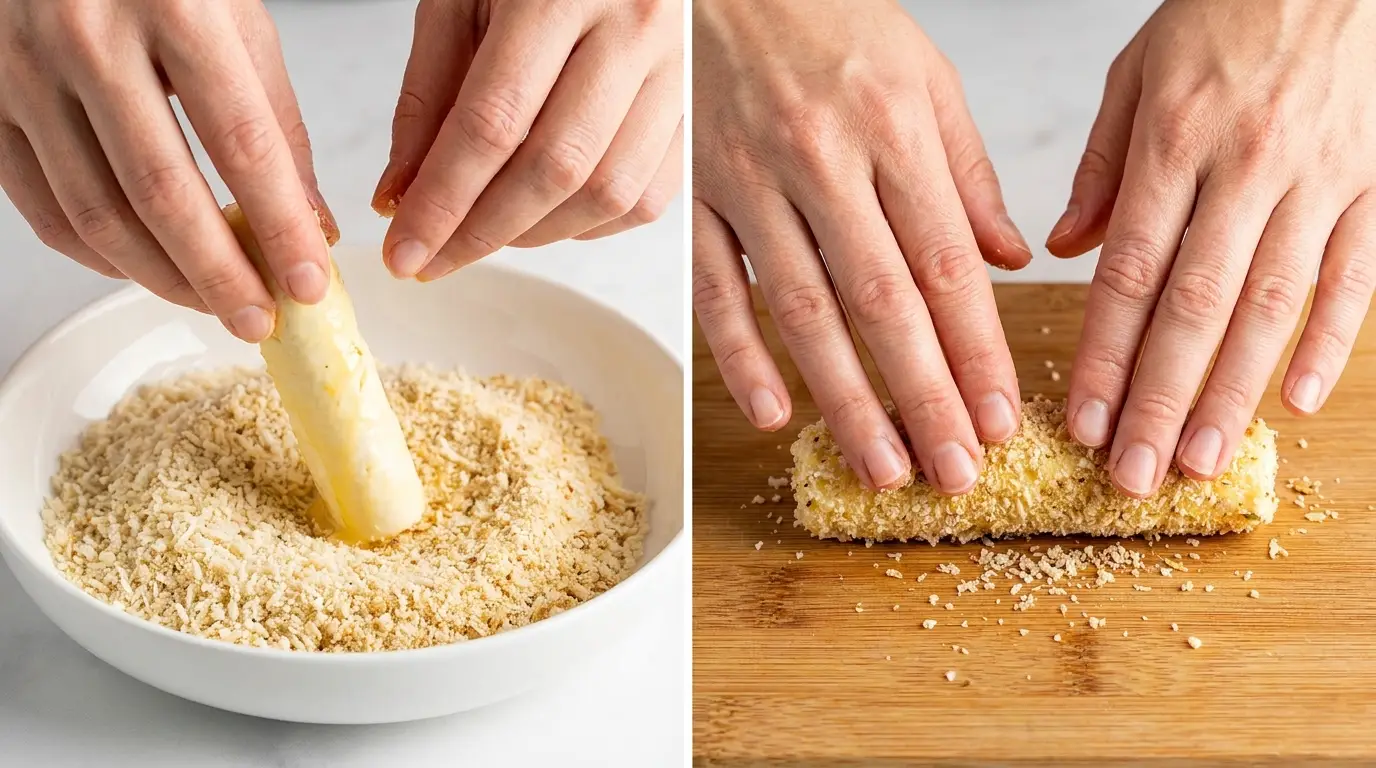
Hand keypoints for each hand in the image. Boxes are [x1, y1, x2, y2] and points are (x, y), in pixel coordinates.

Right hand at [0, 0, 337, 341]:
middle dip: (219, 275)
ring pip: (96, 212)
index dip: (281, 226)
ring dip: (162, 278)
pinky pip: (42, 207)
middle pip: (161, 192)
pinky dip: (98, 255)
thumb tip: (311, 222)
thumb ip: (276, 121)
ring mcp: (25, 72)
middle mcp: (87, 38)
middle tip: (260, 319)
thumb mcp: (236, 20)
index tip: (309, 282)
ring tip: (215, 304)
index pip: (242, 144)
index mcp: (174, 8)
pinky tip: (144, 269)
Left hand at [372, 0, 682, 280]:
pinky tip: (546, 214)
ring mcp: (676, 71)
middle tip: (434, 259)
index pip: (494, 122)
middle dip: (484, 231)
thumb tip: (401, 198)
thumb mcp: (460, 0)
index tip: (404, 251)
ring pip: (609, 192)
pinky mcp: (694, 108)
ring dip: (536, 234)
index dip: (443, 200)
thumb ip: (428, 97)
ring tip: (486, 232)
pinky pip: (649, 197)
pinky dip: (589, 225)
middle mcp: (633, 29)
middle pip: (557, 167)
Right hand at [691, 0, 1031, 493]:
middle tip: (952, 472)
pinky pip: (715, 287)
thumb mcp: (923, 76)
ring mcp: (750, 182)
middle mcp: (822, 162)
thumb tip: (1010, 262)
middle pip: (881, 302)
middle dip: (923, 398)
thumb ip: (967, 173)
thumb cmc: (829, 21)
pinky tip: (772, 414)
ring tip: (881, 467)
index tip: (1001, 419)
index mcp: (893, 130)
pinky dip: (739, 356)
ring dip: (843, 399)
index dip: (976, 351)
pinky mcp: (694, 196)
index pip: (945, 263)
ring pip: (801, 309)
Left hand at [1048, 0, 1375, 496]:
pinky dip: (1329, 342)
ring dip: (1232, 392)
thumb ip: (1102, 167)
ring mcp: (1320, 182)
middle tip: (1133, 473)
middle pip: (1197, 307)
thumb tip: (1061, 247)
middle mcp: (1247, 169)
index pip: (1130, 273)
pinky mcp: (1373, 188)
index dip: (1104, 355)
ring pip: (1272, 307)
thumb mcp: (1138, 74)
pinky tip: (1296, 400)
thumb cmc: (1224, 18)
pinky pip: (1353, 277)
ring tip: (1198, 462)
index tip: (1080, 420)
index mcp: (1176, 143)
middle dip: (1161, 400)